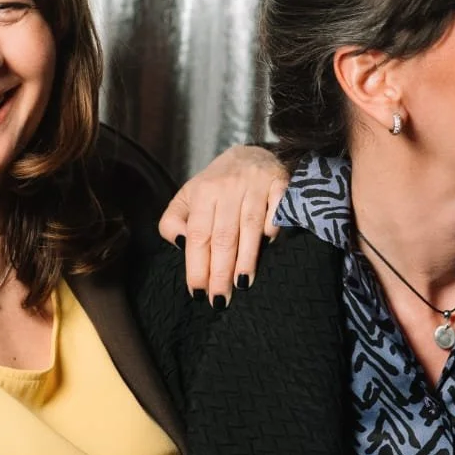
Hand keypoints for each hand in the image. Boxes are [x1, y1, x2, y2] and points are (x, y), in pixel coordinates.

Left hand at [158, 145, 289, 301]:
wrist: (251, 154)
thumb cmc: (216, 186)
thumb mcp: (187, 198)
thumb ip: (173, 221)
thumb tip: (180, 244)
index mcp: (204, 192)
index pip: (198, 235)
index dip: (197, 265)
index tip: (197, 292)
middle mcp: (229, 187)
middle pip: (223, 236)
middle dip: (220, 271)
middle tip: (220, 300)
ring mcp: (256, 184)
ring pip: (250, 227)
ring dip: (247, 259)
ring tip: (241, 284)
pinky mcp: (281, 182)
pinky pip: (279, 209)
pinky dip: (275, 227)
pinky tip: (270, 246)